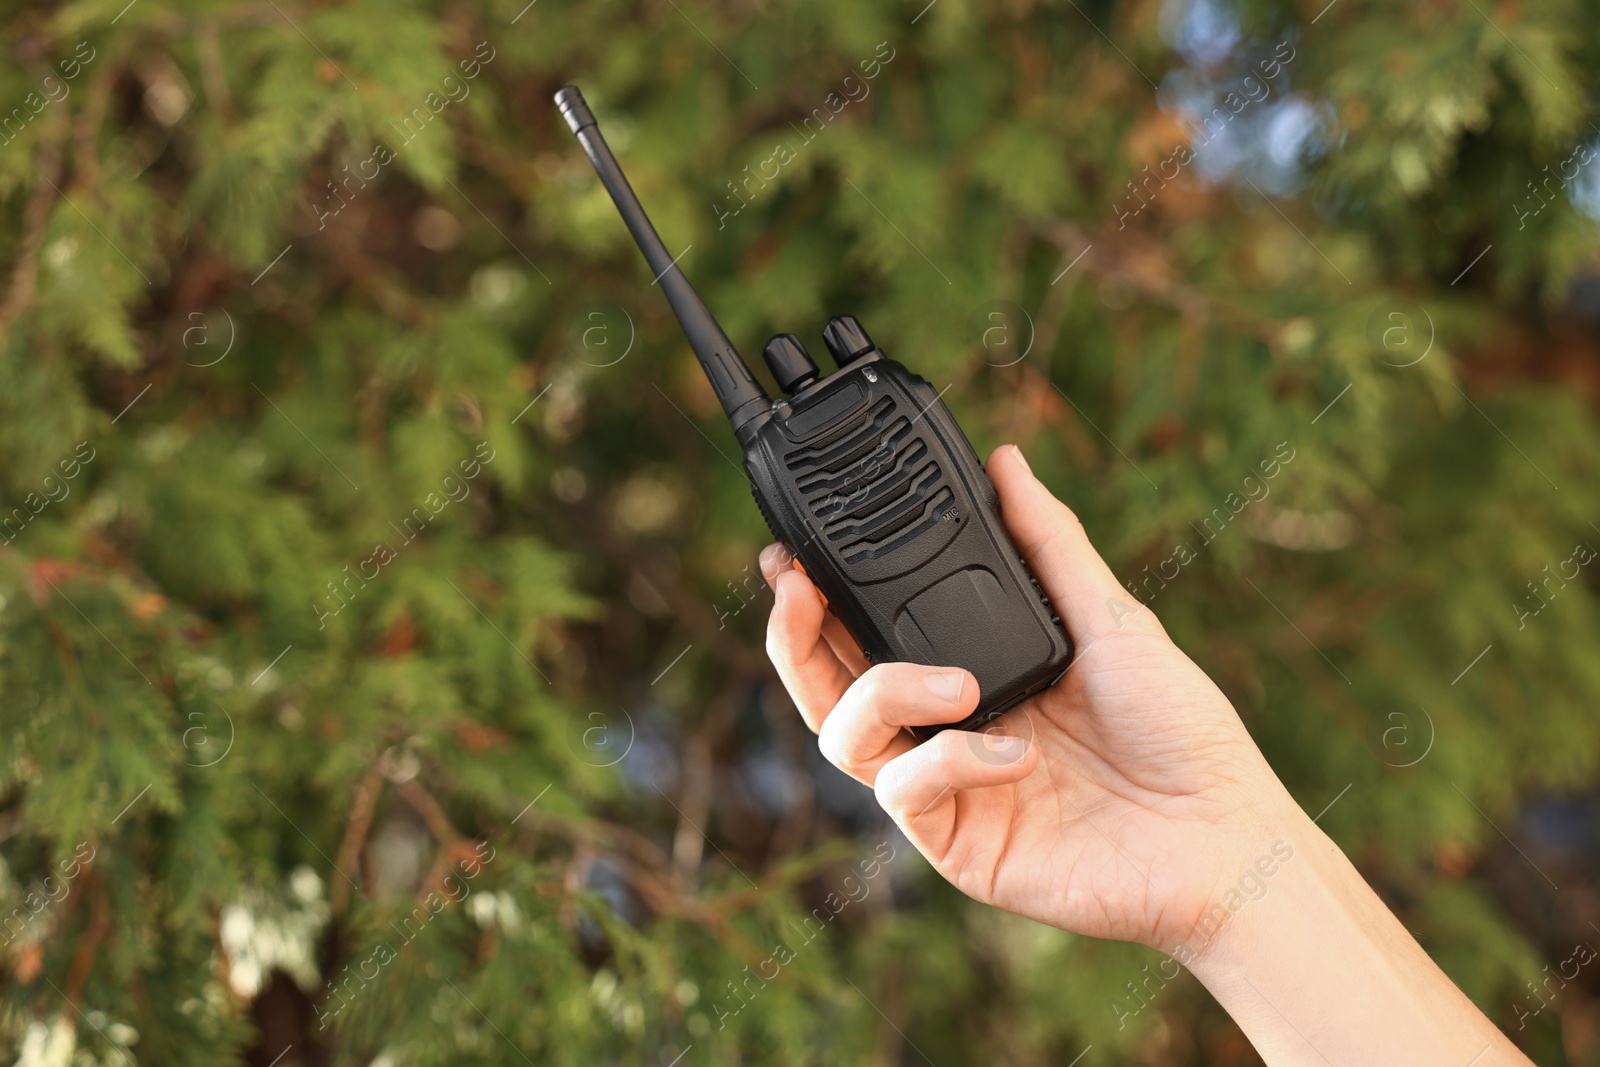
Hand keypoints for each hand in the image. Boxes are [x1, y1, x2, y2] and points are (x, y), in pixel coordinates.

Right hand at [761, 444, 1297, 956]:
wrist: (1226, 836)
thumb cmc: (1182, 732)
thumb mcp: (1111, 617)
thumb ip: (1048, 542)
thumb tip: (1006, 460)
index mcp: (974, 674)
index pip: (872, 633)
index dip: (821, 597)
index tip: (795, 551)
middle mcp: (947, 730)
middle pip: (831, 686)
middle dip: (795, 636)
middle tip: (795, 586)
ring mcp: (948, 790)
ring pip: (845, 737)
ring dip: (881, 693)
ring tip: (959, 685)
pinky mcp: (957, 845)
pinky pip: (904, 794)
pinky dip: (947, 761)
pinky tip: (1016, 755)